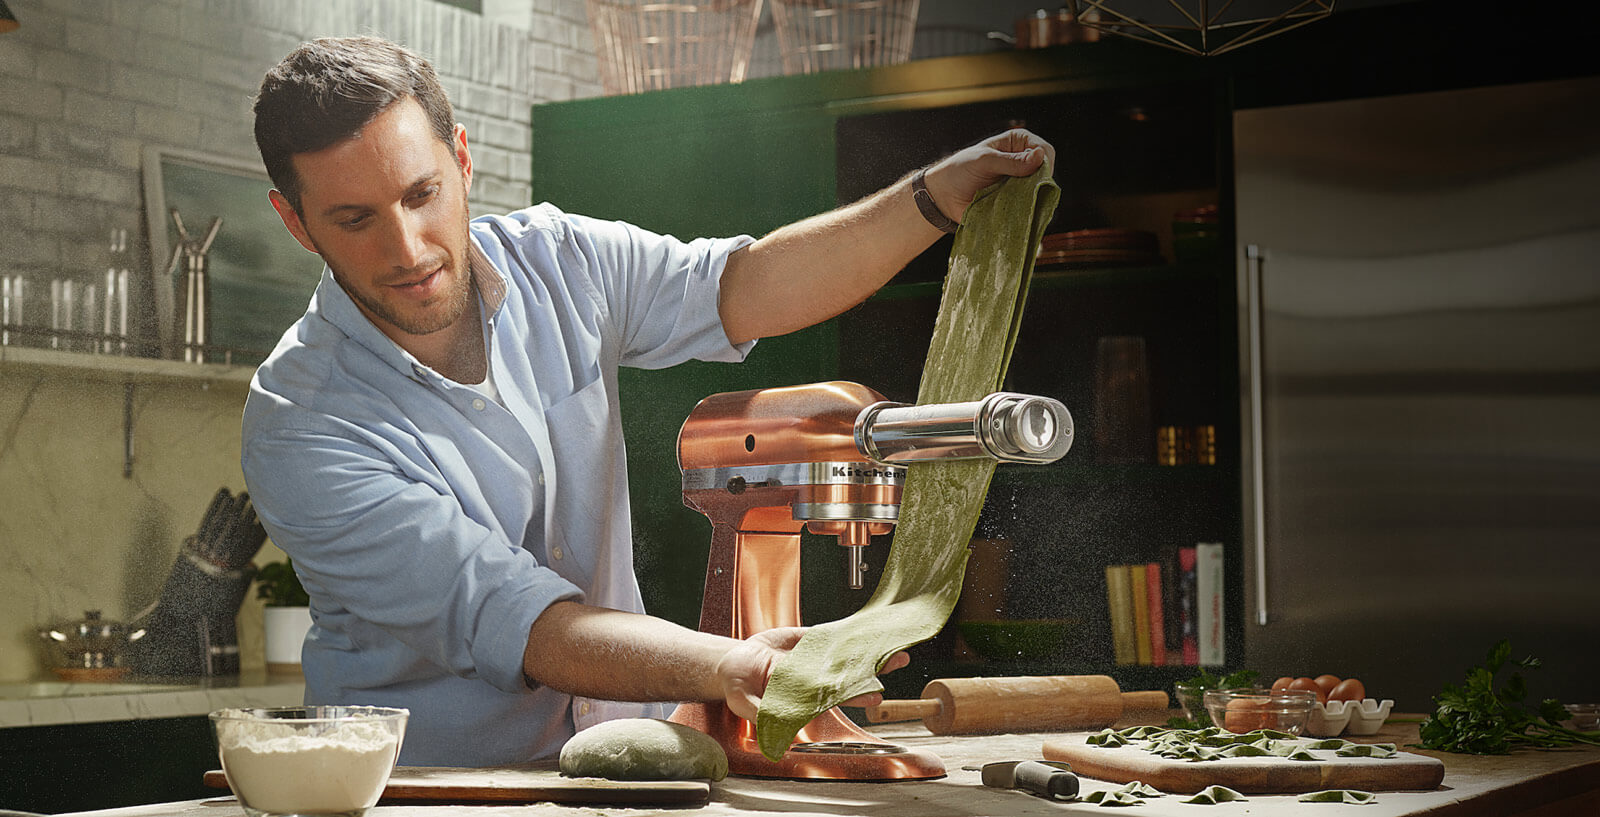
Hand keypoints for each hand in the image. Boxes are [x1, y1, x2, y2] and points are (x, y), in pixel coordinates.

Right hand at [715, 627, 910, 721]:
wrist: (733, 663)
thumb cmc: (739, 687)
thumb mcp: (745, 702)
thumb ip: (762, 716)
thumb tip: (780, 738)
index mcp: (804, 696)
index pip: (836, 697)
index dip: (857, 696)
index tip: (875, 696)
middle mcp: (815, 678)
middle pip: (851, 674)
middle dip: (875, 668)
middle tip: (899, 661)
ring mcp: (815, 658)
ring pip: (847, 653)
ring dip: (869, 648)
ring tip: (892, 641)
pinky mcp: (809, 640)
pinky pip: (832, 634)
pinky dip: (849, 630)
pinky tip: (867, 626)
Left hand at [923, 128, 1055, 226]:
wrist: (943, 197)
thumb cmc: (959, 171)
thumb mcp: (984, 161)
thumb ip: (1011, 161)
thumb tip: (1040, 156)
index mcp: (1017, 143)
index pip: (1044, 149)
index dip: (1044, 162)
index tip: (1034, 174)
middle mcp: (1023, 161)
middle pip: (1046, 171)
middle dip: (1039, 182)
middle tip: (1024, 191)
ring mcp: (1020, 182)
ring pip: (1040, 190)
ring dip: (1032, 197)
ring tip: (1014, 200)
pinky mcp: (1015, 201)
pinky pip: (1029, 205)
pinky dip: (1026, 208)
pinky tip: (1016, 210)